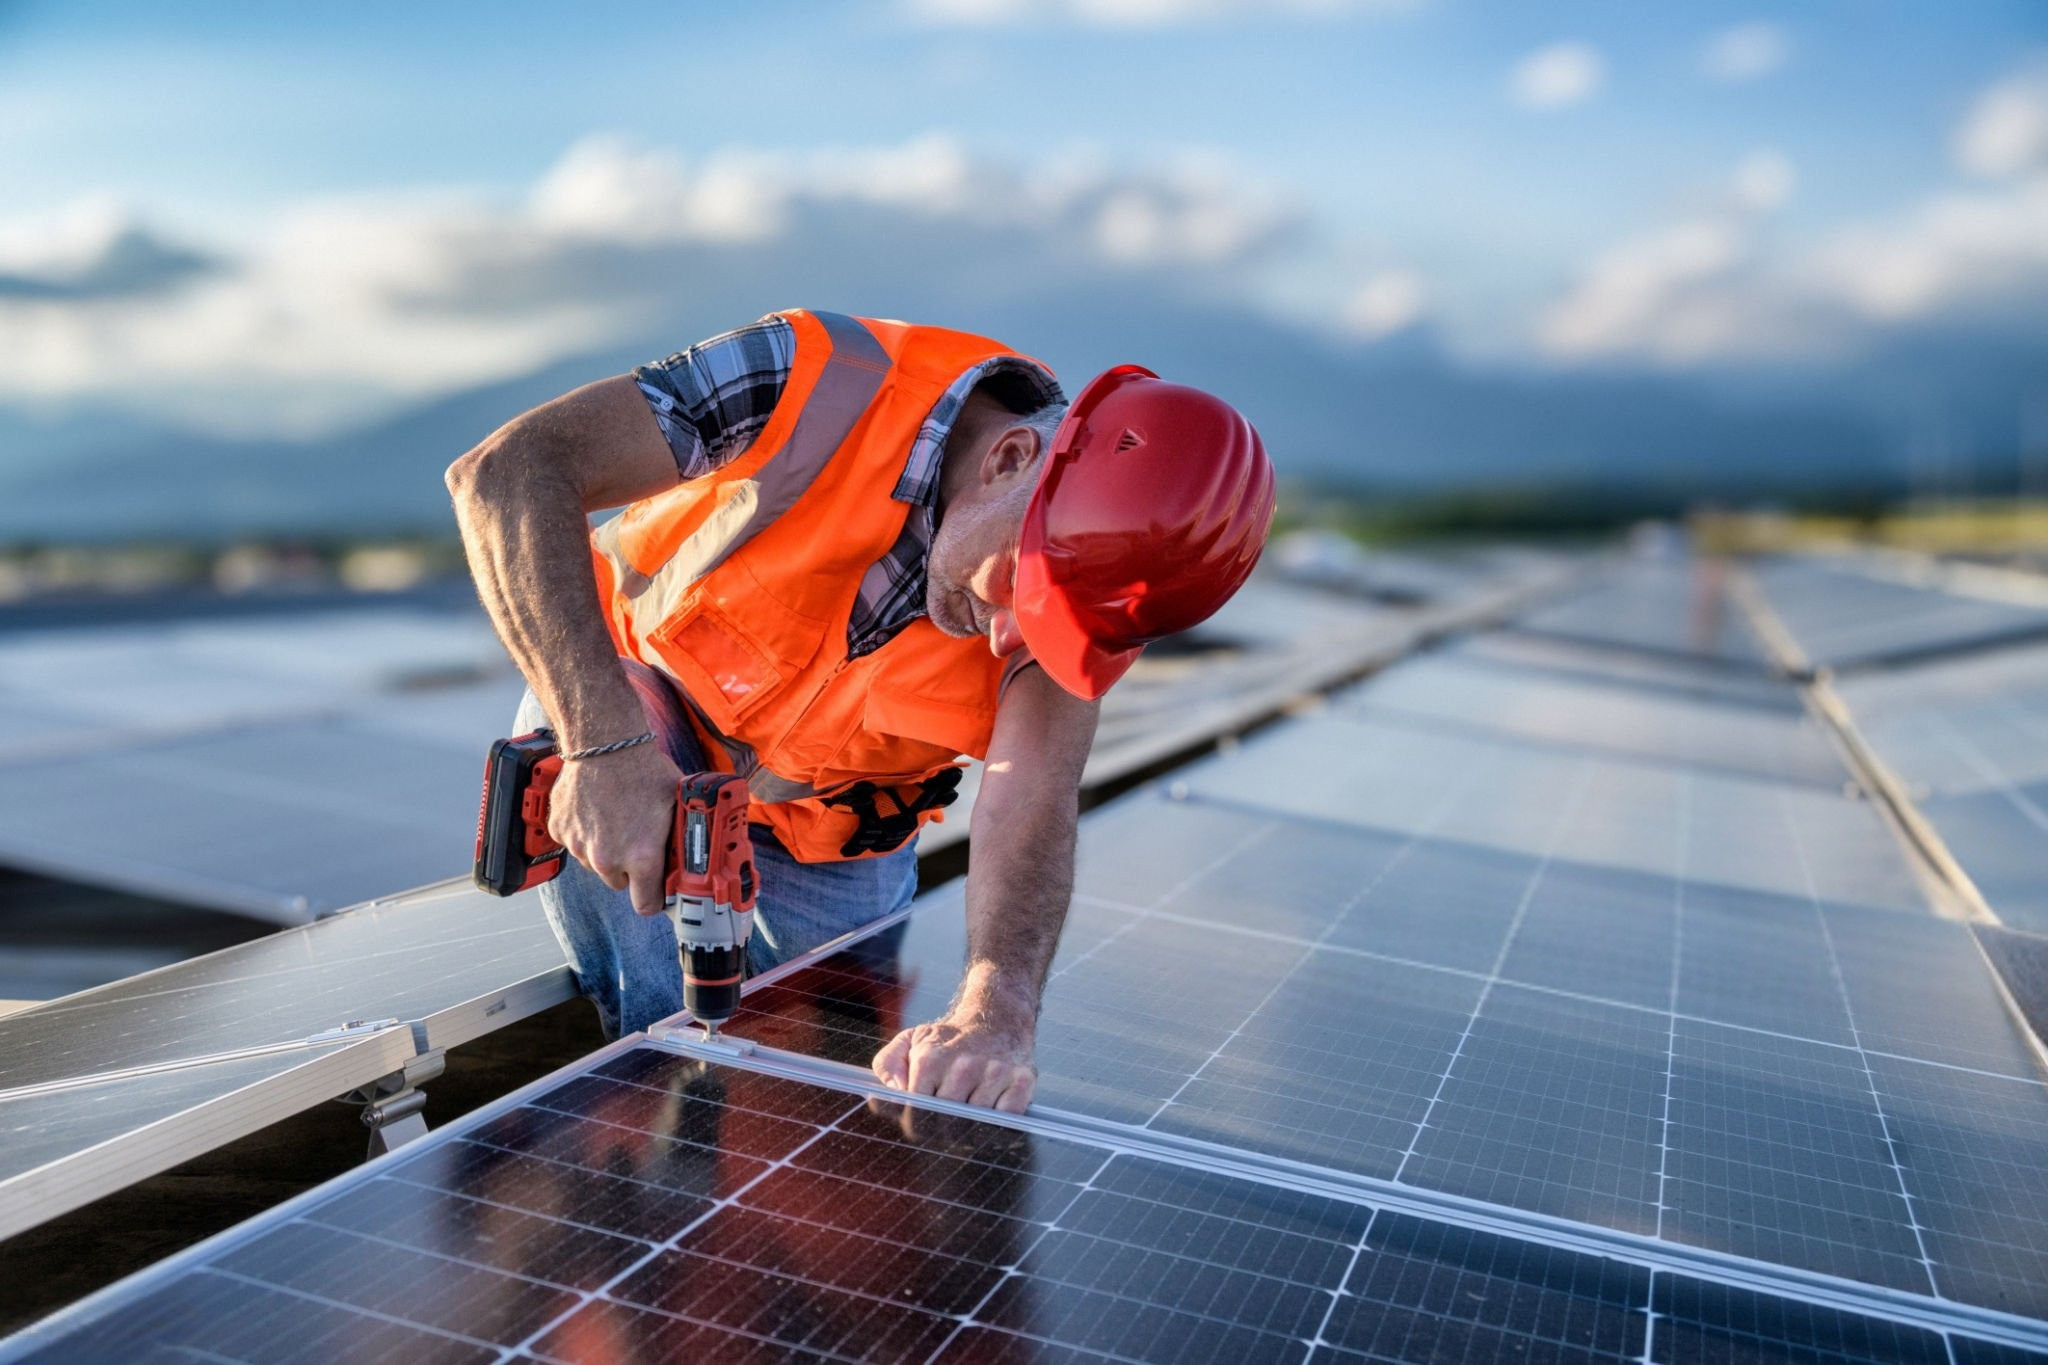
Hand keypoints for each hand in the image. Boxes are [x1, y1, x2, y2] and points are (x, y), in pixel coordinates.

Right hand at [548, 741, 681, 916]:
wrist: (605, 743)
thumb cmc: (644, 770)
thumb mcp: (677, 805)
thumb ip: (681, 837)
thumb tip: (694, 854)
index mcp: (641, 857)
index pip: (646, 905)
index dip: (655, 899)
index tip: (657, 890)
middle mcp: (607, 858)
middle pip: (619, 883)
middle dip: (629, 868)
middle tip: (637, 840)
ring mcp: (580, 845)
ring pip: (595, 864)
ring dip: (605, 850)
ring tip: (617, 819)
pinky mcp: (561, 831)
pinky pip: (575, 843)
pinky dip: (584, 833)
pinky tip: (597, 810)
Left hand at [872, 1008, 1036, 1113]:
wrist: (996, 1018)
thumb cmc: (949, 1039)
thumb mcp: (911, 1040)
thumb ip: (888, 1064)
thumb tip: (894, 1090)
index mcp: (931, 1059)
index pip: (916, 1113)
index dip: (916, 1124)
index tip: (921, 1124)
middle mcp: (964, 1064)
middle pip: (947, 1121)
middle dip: (943, 1128)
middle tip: (945, 1124)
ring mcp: (996, 1072)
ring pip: (978, 1122)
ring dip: (973, 1124)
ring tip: (969, 1110)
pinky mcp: (1022, 1080)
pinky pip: (1008, 1117)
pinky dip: (1000, 1120)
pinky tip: (992, 1109)